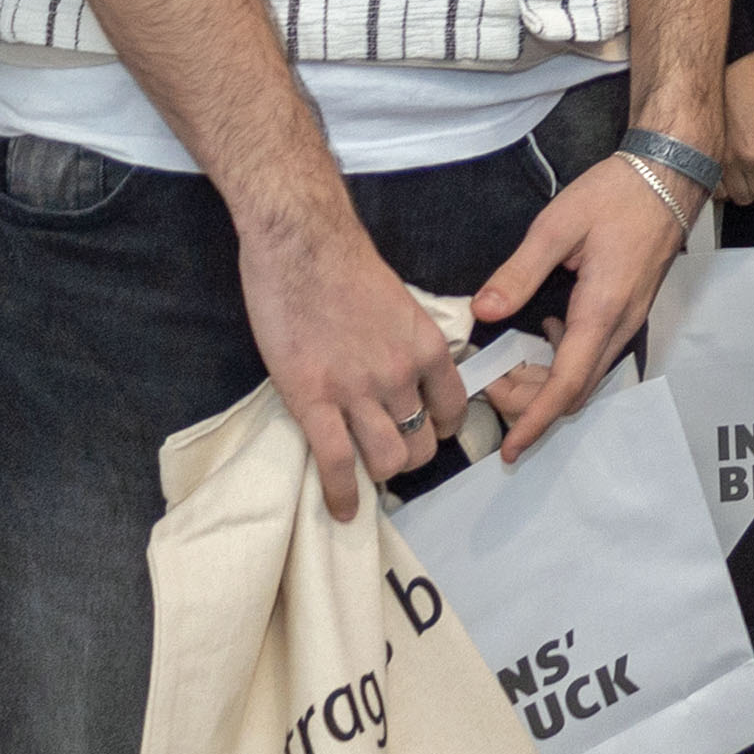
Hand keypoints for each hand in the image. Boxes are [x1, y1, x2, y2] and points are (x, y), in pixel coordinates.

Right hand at [230, 195, 465, 523]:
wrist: (301, 244)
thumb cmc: (345, 265)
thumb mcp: (400, 303)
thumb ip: (407, 344)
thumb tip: (407, 372)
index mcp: (427, 348)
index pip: (452, 410)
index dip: (439, 428)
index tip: (425, 431)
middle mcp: (401, 375)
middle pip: (422, 445)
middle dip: (410, 456)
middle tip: (390, 454)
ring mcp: (358, 390)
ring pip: (387, 461)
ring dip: (378, 474)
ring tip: (365, 475)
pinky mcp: (312, 400)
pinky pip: (337, 464)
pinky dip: (342, 495)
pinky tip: (342, 509)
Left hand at [466, 152, 689, 461]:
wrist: (669, 177)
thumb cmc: (616, 195)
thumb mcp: (558, 224)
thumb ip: (519, 272)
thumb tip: (483, 312)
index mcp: (601, 311)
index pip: (566, 385)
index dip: (536, 420)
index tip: (511, 449)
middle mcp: (620, 327)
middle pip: (575, 391)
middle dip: (530, 403)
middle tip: (490, 382)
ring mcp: (629, 322)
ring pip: (586, 378)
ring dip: (546, 384)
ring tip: (508, 365)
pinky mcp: (628, 313)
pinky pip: (593, 357)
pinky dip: (562, 363)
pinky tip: (542, 332)